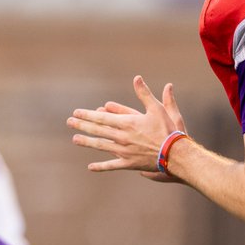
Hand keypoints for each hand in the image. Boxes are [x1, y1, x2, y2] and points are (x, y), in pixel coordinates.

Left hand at [68, 75, 186, 180]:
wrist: (175, 153)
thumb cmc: (167, 129)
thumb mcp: (157, 108)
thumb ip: (144, 94)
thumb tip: (137, 78)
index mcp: (127, 123)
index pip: (102, 118)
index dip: (88, 115)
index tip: (76, 112)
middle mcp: (122, 137)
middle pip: (97, 131)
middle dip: (82, 126)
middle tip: (69, 122)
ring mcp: (124, 151)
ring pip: (101, 146)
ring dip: (87, 142)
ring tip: (75, 139)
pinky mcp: (129, 163)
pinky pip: (112, 165)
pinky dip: (101, 167)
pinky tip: (90, 167)